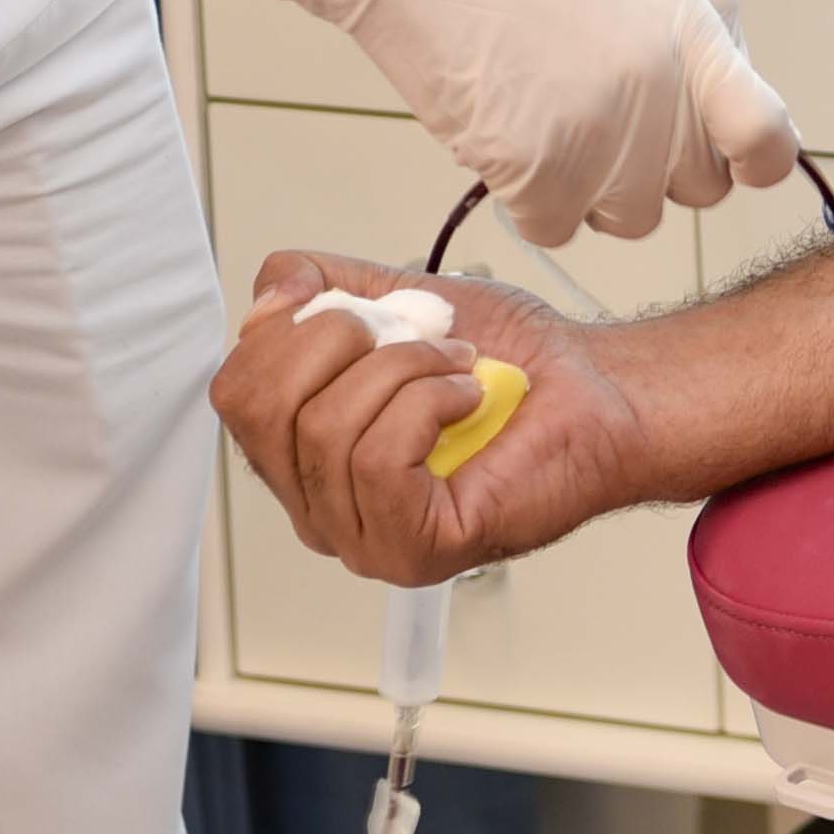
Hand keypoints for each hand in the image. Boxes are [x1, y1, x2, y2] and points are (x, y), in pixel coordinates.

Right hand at [211, 251, 647, 583]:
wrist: (596, 390)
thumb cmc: (513, 361)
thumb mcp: (400, 297)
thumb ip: (322, 285)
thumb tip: (273, 296)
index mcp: (304, 453)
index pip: (236, 392)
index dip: (288, 328)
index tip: (359, 306)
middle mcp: (320, 506)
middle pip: (262, 410)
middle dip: (340, 339)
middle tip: (412, 331)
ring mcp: (363, 538)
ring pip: (325, 429)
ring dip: (405, 368)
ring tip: (456, 368)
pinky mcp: (413, 548)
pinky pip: (377, 460)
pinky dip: (429, 403)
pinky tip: (468, 399)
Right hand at [276, 0, 799, 245]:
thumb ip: (718, 30)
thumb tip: (771, 118)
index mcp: (697, 35)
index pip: (769, 142)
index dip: (756, 160)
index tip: (733, 154)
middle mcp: (660, 95)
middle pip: (701, 189)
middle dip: (666, 165)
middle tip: (608, 113)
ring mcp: (599, 140)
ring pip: (631, 217)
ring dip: (599, 187)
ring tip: (553, 119)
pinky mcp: (535, 174)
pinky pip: (556, 229)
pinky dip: (534, 201)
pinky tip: (510, 137)